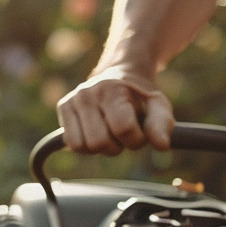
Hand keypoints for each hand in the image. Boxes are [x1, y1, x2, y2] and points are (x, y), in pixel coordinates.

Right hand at [57, 65, 175, 154]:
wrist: (122, 78)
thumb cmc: (141, 98)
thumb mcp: (158, 107)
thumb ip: (162, 126)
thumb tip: (162, 146)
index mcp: (112, 90)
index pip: (123, 129)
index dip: (136, 139)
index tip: (140, 132)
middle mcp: (87, 93)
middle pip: (99, 143)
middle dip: (117, 146)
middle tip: (123, 133)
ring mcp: (73, 99)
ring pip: (83, 147)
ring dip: (101, 148)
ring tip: (110, 133)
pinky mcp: (63, 107)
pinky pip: (72, 144)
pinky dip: (87, 146)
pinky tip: (97, 133)